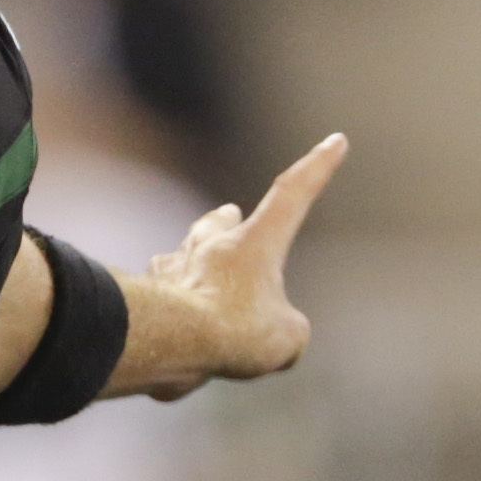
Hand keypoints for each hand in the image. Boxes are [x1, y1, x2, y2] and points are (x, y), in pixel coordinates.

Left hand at [137, 134, 346, 388]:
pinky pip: (158, 294)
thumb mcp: (287, 335)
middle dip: (225, 220)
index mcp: (255, 242)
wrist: (169, 339)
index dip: (317, 167)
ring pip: (181, 254)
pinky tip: (167, 321)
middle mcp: (211, 246)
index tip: (335, 140)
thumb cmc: (235, 328)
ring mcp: (174, 268)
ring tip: (190, 266)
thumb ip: (286, 329)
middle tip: (228, 213)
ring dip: (189, 259)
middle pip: (218, 222)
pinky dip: (166, 304)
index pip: (293, 194)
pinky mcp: (145, 297)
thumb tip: (273, 335)